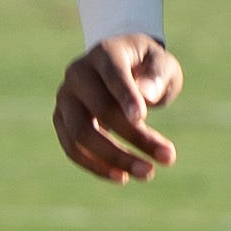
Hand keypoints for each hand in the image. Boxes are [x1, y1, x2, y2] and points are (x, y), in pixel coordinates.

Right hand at [53, 34, 181, 183]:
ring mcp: (65, 98)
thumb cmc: (147, 66)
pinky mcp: (61, 120)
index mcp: (104, 53)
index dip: (126, 96)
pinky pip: (72, 149)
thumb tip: (146, 96)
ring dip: (113, 158)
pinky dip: (96, 166)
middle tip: (169, 157)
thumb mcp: (162, 64)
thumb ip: (157, 76)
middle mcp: (78, 74)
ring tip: (147, 173)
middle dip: (134, 136)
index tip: (143, 118)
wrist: (122, 67)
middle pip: (99, 109)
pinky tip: (122, 177)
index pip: (113, 75)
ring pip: (80, 134)